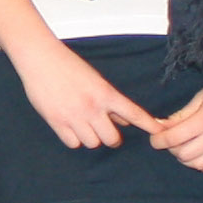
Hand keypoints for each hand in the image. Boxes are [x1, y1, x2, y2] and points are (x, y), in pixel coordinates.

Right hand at [15, 42, 157, 151]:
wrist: (40, 58)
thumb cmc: (67, 65)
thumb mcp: (95, 80)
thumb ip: (110, 101)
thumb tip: (125, 119)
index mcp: (105, 93)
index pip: (133, 113)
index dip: (149, 124)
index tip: (161, 132)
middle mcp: (92, 107)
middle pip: (112, 139)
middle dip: (111, 137)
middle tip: (106, 131)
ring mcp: (74, 116)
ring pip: (92, 143)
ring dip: (91, 137)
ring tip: (84, 125)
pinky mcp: (57, 122)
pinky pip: (73, 143)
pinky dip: (74, 139)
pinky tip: (71, 127)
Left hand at [146, 64, 202, 175]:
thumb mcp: (201, 97)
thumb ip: (181, 115)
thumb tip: (161, 126)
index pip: (174, 138)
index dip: (158, 141)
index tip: (155, 139)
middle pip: (184, 155)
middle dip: (172, 149)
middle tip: (172, 140)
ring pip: (199, 165)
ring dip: (187, 158)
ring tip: (187, 146)